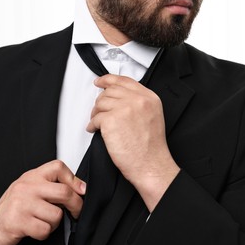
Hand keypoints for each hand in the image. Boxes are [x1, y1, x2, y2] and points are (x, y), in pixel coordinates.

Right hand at [0, 160, 85, 244]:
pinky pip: (45, 230)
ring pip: (56, 215)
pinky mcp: (18, 221)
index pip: (58, 167)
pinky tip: (36, 228)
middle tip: (75, 212)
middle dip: (75, 205)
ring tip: (44, 220)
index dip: (74, 179)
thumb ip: (53, 185)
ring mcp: (22, 203)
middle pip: (64, 192)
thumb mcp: (34, 188)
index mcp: (33, 176)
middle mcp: (27, 187)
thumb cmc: (17, 205)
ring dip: (54, 223)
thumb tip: (81, 189)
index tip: (81, 191)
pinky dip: (44, 233)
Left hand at [87, 75, 179, 211]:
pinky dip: (92, 125)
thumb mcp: (152, 116)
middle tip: (98, 111)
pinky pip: (95, 118)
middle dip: (101, 102)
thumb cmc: (151, 147)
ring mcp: (124, 109)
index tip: (100, 81)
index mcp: (149, 98)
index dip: (108, 79)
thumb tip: (118, 99)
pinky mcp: (111, 120)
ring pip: (100, 103)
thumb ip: (138, 103)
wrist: (150, 164)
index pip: (124, 81)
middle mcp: (137, 100)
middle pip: (110, 91)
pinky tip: (94, 130)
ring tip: (97, 123)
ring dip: (95, 114)